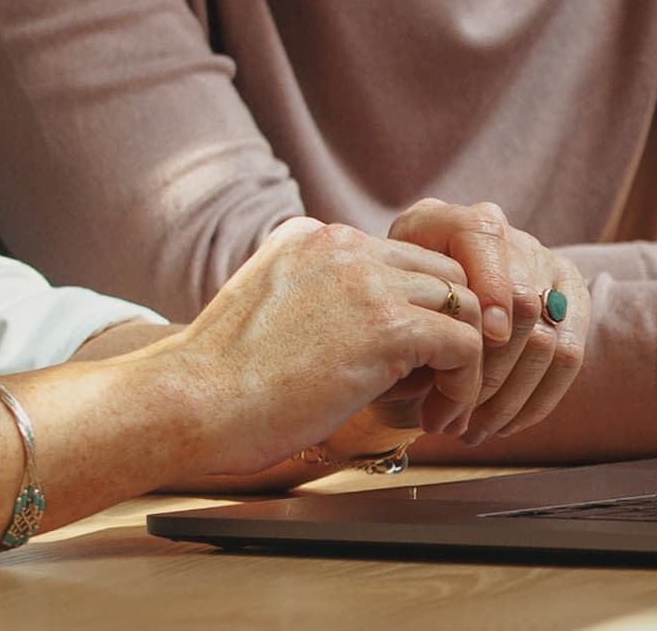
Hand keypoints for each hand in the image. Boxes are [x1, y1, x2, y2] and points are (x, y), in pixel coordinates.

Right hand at [154, 218, 487, 478]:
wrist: (191, 402)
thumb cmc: (218, 383)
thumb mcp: (268, 314)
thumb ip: (315, 305)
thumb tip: (359, 343)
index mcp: (311, 237)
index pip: (399, 260)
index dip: (417, 312)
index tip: (411, 364)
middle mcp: (343, 244)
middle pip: (442, 272)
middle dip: (452, 327)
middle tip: (440, 386)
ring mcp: (366, 280)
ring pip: (464, 304)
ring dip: (465, 360)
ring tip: (444, 408)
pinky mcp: (387, 326)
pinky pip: (466, 344)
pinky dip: (465, 385)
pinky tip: (440, 418)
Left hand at [387, 199, 588, 439]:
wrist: (411, 317)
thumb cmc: (387, 317)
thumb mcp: (379, 310)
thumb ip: (398, 322)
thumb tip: (425, 365)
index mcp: (447, 221)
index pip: (485, 240)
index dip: (488, 293)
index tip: (475, 344)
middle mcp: (503, 234)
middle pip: (521, 299)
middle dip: (491, 368)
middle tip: (456, 414)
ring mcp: (541, 262)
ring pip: (548, 335)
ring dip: (509, 395)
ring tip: (473, 430)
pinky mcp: (568, 297)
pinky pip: (570, 354)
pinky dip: (537, 399)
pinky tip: (504, 426)